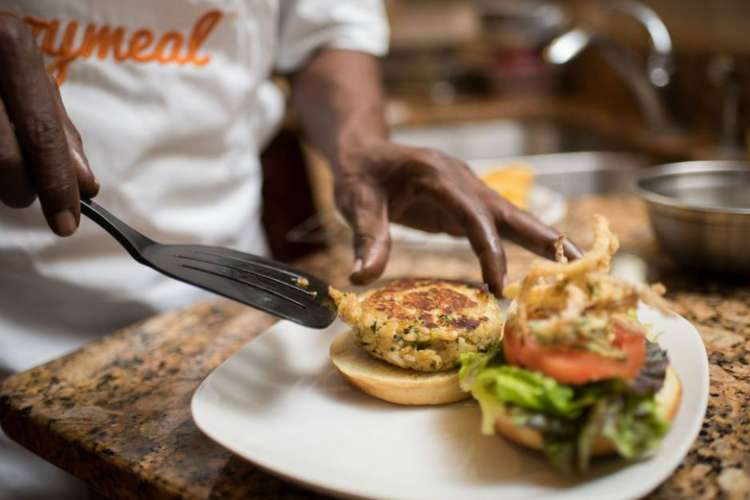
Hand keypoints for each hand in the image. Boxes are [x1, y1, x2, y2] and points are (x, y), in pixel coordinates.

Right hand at [0, 13, 97, 235]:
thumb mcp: (28, 76)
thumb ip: (57, 127)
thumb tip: (86, 184)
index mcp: (13, 49)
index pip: (42, 133)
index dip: (56, 183)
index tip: (68, 222)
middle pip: (7, 157)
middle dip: (25, 189)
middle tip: (27, 197)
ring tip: (4, 165)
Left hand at [334, 140, 581, 295]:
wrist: (363, 151)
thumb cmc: (359, 173)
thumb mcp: (355, 202)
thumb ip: (366, 237)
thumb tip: (362, 278)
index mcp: (437, 175)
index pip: (472, 215)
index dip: (489, 250)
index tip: (497, 286)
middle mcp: (460, 180)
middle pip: (509, 210)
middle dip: (544, 236)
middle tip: (583, 261)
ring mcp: (466, 191)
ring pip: (509, 216)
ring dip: (542, 239)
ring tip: (579, 263)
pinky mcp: (464, 205)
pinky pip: (496, 225)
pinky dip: (520, 242)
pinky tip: (541, 260)